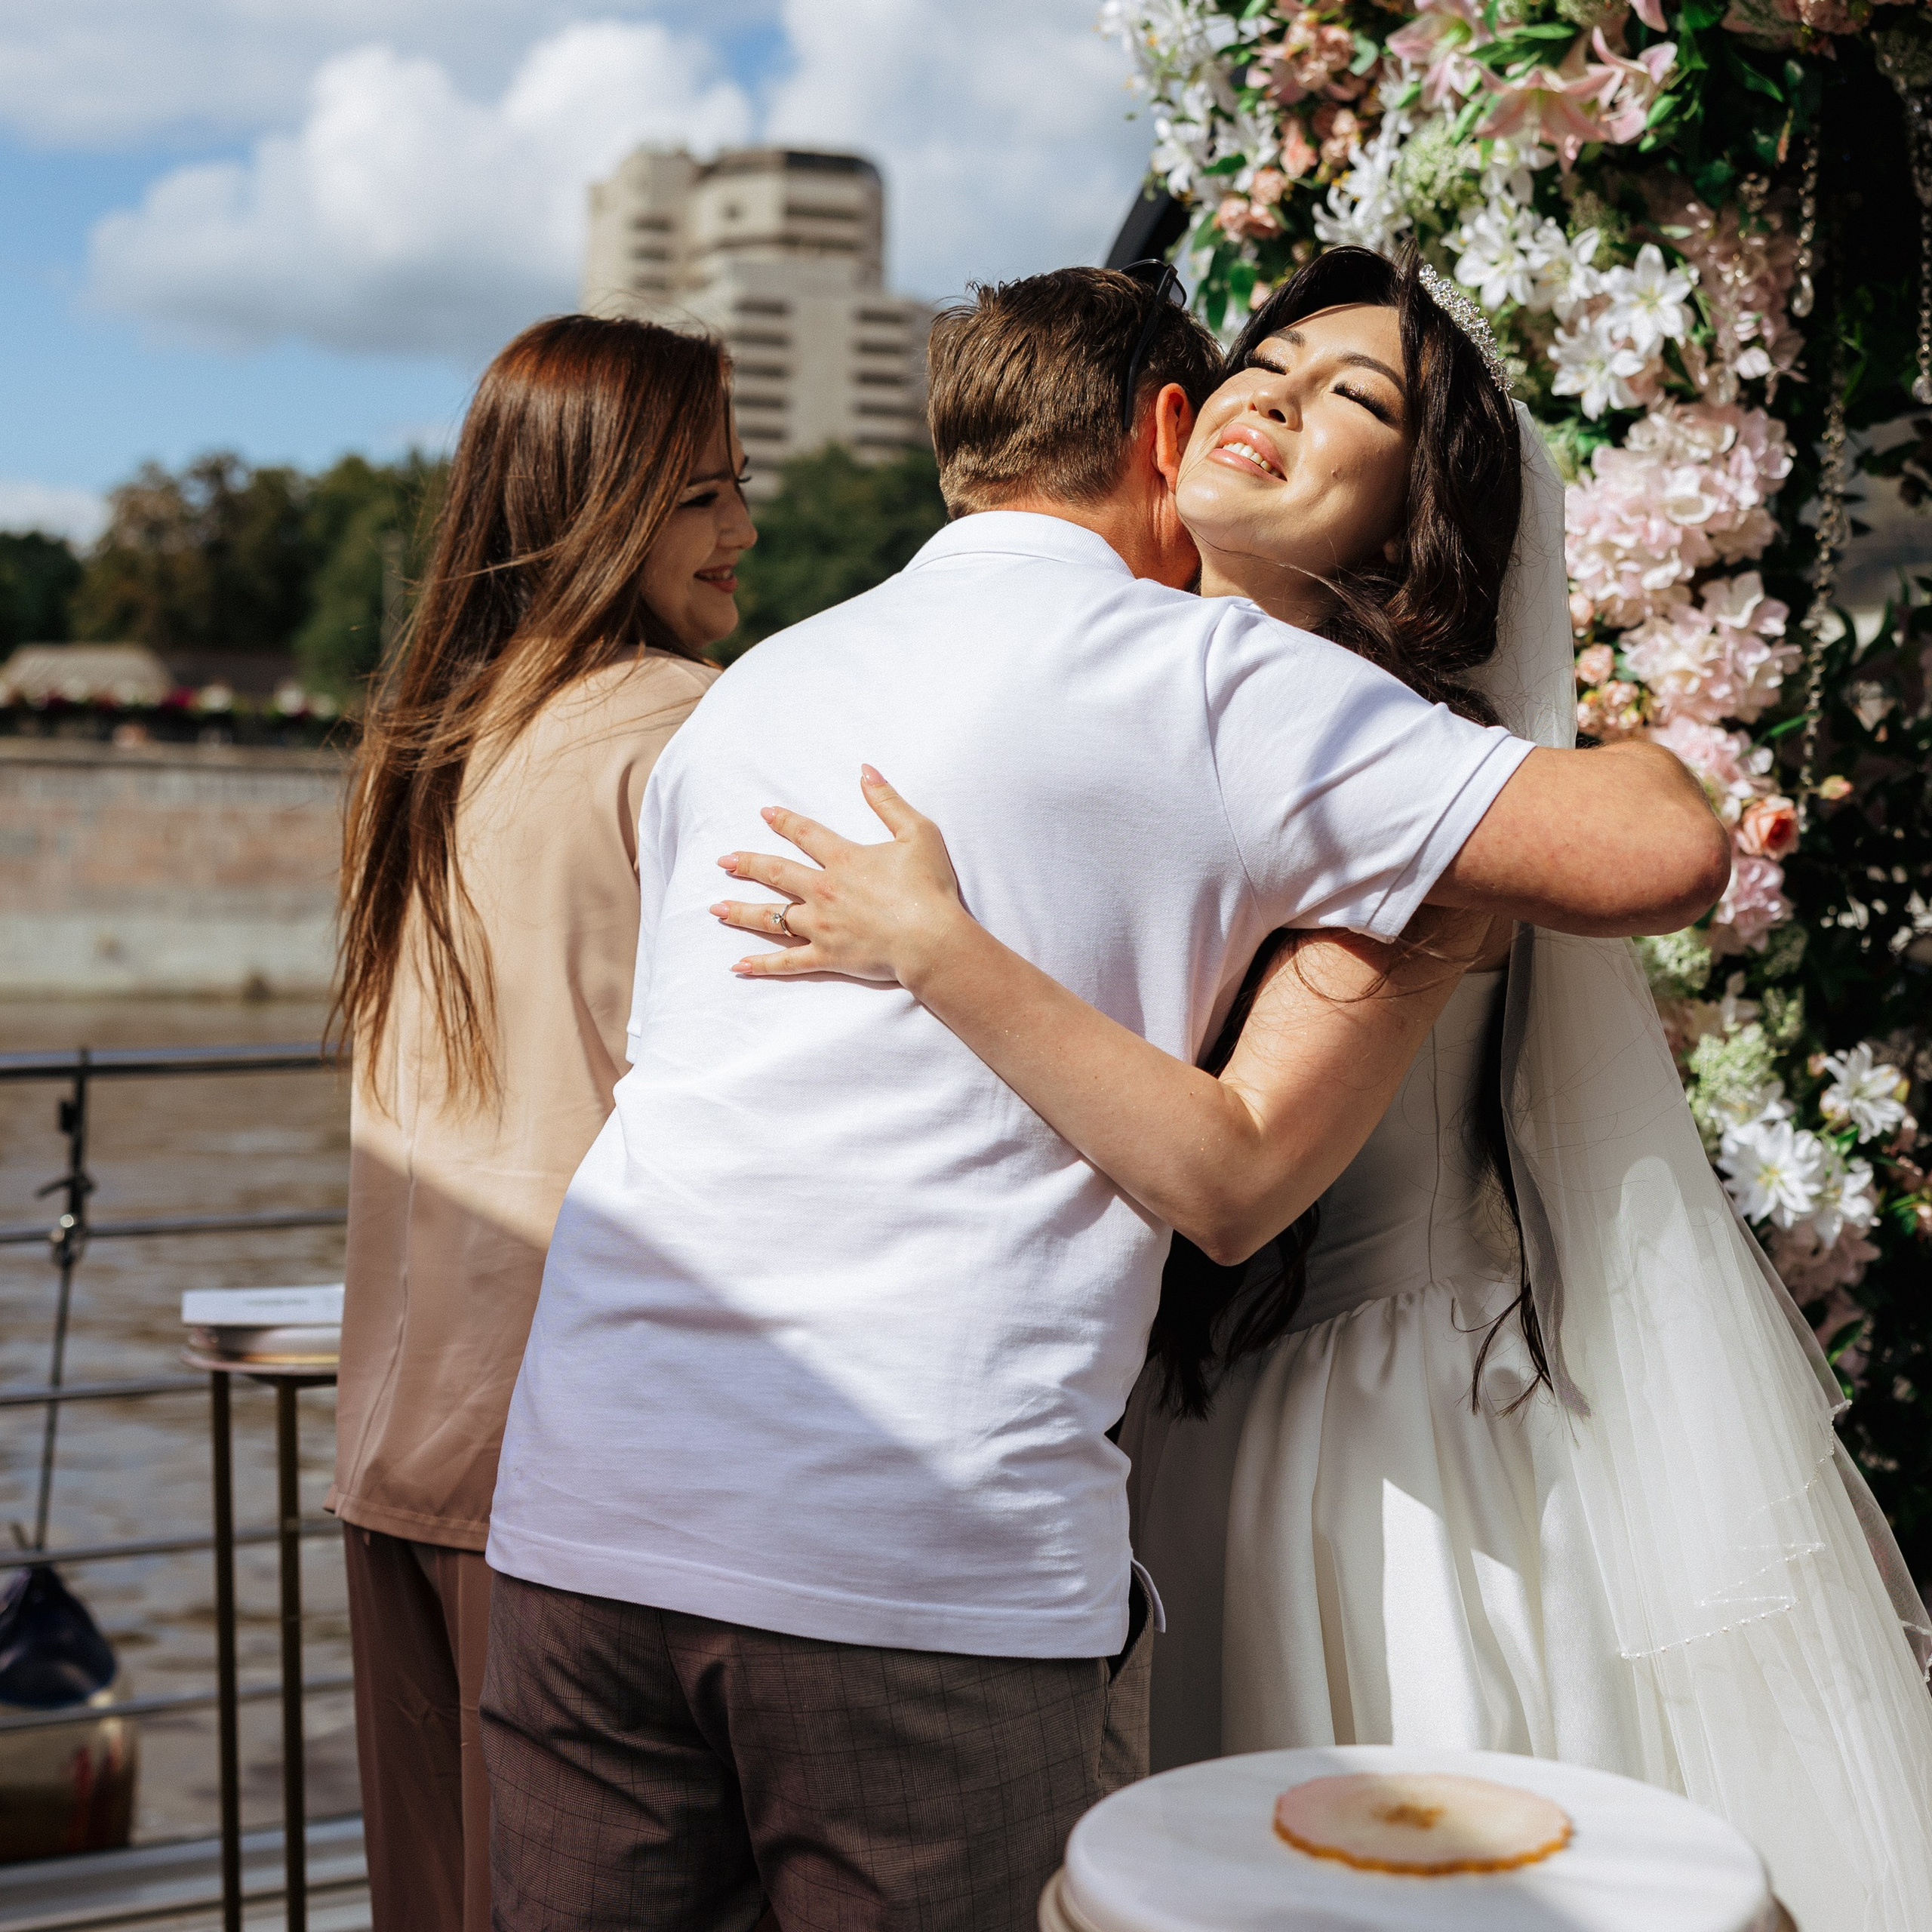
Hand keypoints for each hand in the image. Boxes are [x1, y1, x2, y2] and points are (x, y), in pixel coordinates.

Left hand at [712, 767, 969, 983]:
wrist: (931, 940)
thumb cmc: (929, 888)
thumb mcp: (918, 834)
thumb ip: (888, 801)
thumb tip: (866, 770)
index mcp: (844, 859)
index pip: (806, 834)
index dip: (784, 821)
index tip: (765, 813)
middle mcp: (823, 890)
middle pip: (776, 872)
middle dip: (747, 864)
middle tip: (723, 861)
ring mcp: (821, 925)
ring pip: (772, 916)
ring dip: (741, 911)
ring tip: (716, 908)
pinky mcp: (826, 956)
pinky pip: (788, 961)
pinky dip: (763, 964)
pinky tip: (740, 966)